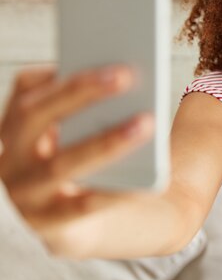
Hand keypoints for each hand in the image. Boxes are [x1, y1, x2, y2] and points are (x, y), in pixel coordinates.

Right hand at [0, 65, 153, 255]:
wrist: (90, 224)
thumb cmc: (91, 166)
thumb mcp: (87, 135)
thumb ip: (97, 111)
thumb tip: (127, 77)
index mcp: (18, 131)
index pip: (23, 93)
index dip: (49, 72)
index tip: (84, 52)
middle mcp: (11, 161)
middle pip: (35, 117)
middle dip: (79, 91)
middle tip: (125, 73)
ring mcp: (27, 196)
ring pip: (62, 163)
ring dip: (106, 140)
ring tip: (146, 121)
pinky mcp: (53, 227)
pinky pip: (88, 204)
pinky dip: (119, 188)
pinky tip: (150, 172)